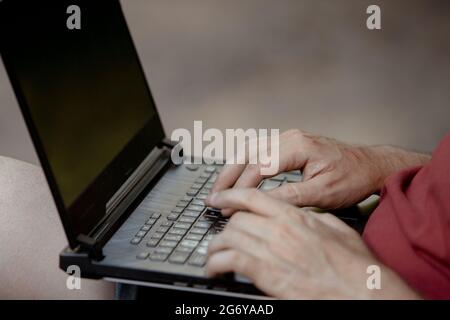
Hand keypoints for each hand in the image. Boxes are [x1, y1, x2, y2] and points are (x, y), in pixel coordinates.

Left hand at [205, 189, 419, 298]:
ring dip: (216, 246)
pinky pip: (231, 261)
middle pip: (237, 219)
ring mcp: (272, 252)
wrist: (363, 290)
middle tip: (221, 236)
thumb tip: (302, 215)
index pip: (252, 197)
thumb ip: (313, 218)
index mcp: (294, 217)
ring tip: (213, 255)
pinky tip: (215, 269)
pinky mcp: (267, 275)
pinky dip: (217, 263)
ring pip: (229, 238)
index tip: (218, 198)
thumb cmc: (354, 264)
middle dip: (225, 227)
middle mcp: (280, 231)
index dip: (230, 195)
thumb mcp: (336, 229)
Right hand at [211, 129, 429, 209]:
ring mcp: (289, 138)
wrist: (371, 165)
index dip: (240, 189)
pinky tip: (237, 177)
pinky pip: (259, 151)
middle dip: (227, 176)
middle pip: (247, 153)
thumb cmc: (352, 178)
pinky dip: (244, 164)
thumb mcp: (322, 193)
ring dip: (232, 168)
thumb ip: (290, 197)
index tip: (228, 207)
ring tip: (219, 188)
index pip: (258, 167)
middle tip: (212, 196)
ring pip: (250, 149)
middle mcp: (290, 137)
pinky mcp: (290, 143)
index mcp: (298, 146)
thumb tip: (259, 204)